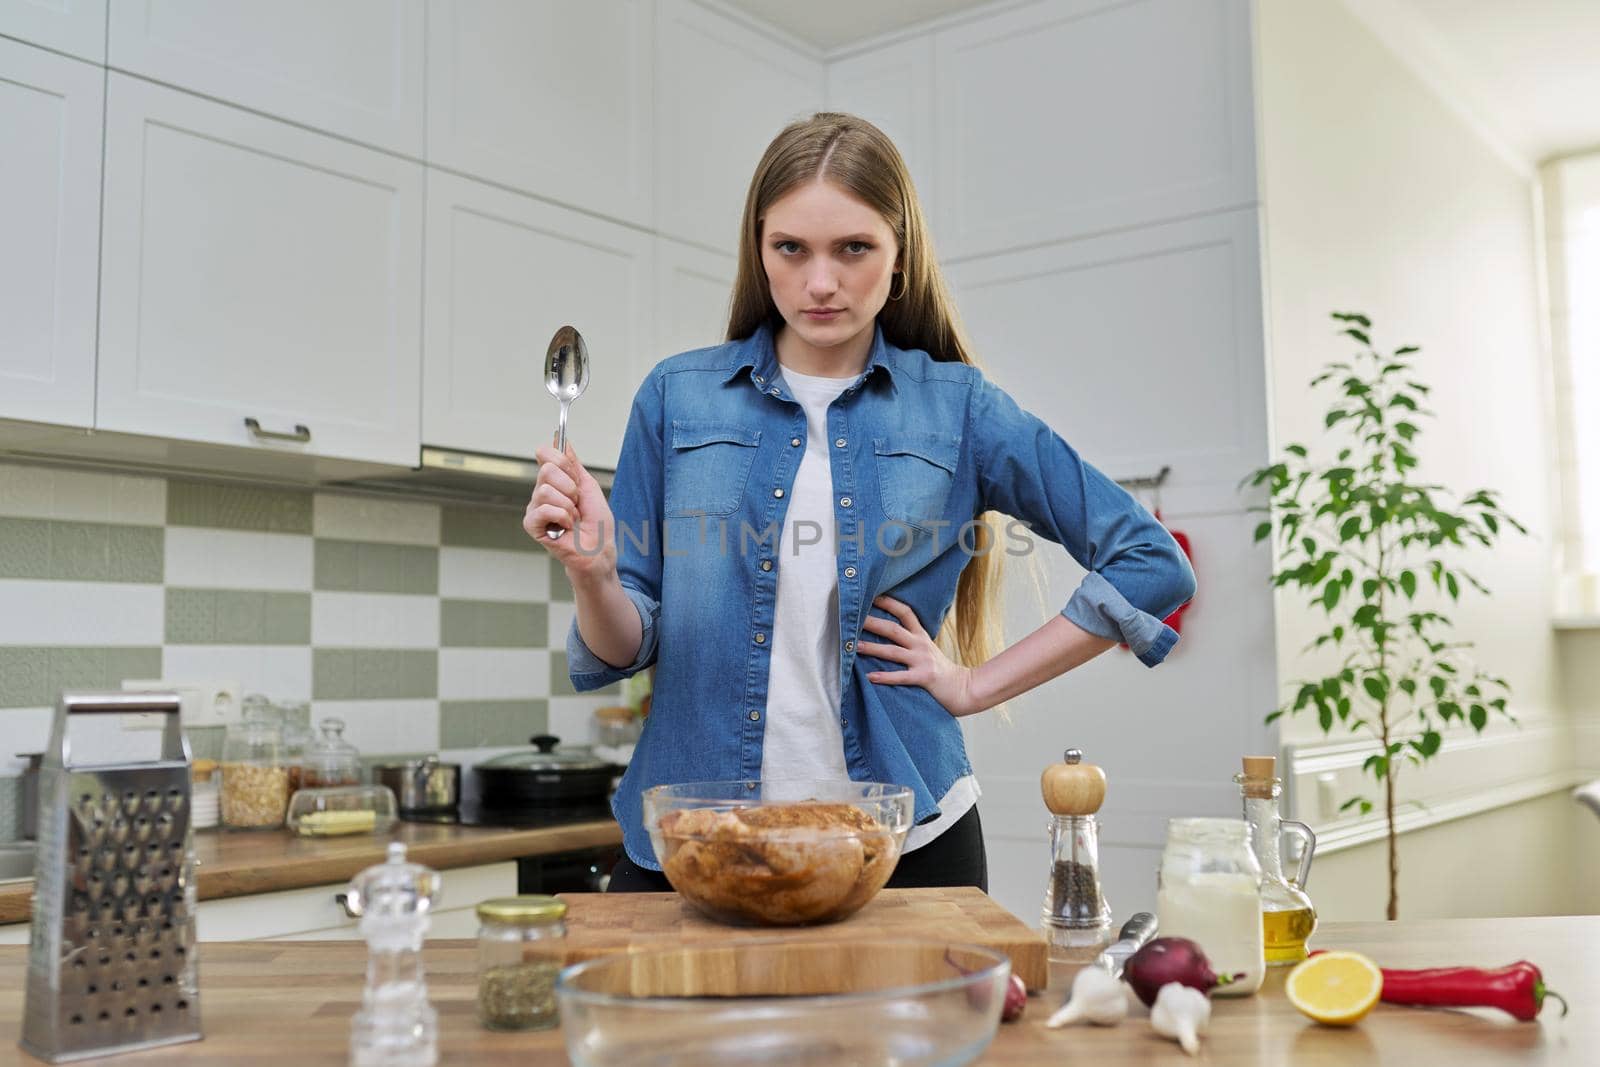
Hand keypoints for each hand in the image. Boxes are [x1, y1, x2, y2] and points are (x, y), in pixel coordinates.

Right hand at [524, 439, 616, 583]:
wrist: (599, 549)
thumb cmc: (597, 523)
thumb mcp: (589, 486)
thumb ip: (573, 464)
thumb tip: (562, 441)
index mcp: (555, 481)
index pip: (545, 453)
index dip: (563, 462)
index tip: (575, 477)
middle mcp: (541, 491)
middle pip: (546, 470)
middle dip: (570, 486)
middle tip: (577, 502)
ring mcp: (535, 508)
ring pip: (545, 491)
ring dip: (568, 505)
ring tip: (573, 518)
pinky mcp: (532, 525)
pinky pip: (543, 510)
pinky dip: (561, 517)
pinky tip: (565, 527)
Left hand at [858, 595, 984, 716]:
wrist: (964, 688)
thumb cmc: (940, 670)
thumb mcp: (927, 649)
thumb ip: (911, 640)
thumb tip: (885, 633)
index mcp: (921, 636)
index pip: (905, 612)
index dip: (889, 603)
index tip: (872, 596)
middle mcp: (921, 644)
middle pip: (893, 629)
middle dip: (873, 623)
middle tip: (852, 619)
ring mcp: (922, 660)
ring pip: (893, 651)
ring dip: (872, 648)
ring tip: (854, 647)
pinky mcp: (924, 677)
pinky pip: (901, 676)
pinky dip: (885, 677)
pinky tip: (870, 677)